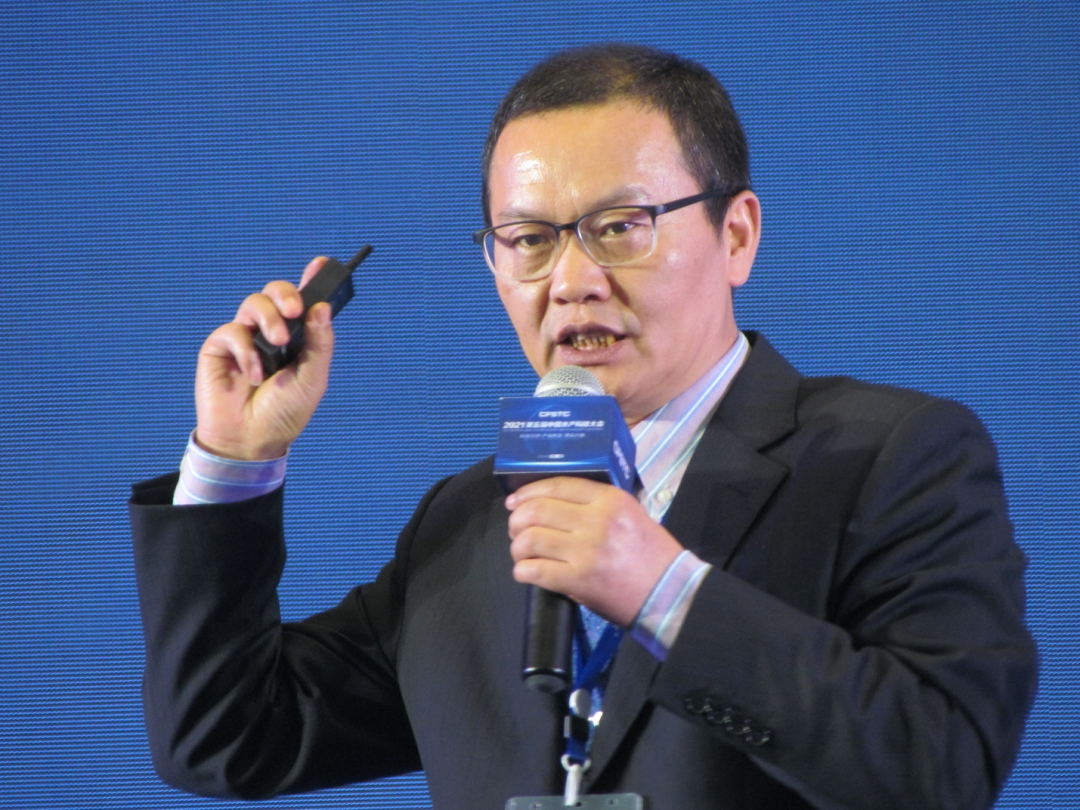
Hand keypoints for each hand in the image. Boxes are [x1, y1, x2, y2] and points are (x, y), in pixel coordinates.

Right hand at [193, 257, 334, 459]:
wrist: (252, 440)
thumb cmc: (285, 412)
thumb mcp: (312, 378)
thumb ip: (319, 343)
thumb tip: (322, 307)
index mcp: (298, 337)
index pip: (305, 302)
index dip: (312, 280)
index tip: (322, 263)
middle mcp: (271, 332)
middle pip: (276, 293)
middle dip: (286, 294)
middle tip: (295, 311)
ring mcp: (245, 337)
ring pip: (254, 303)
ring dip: (268, 318)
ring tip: (278, 343)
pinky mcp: (220, 347)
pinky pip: (233, 331)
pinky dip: (246, 351)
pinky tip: (254, 374)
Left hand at [506, 477, 683, 625]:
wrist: (669, 593)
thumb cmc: (652, 554)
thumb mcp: (632, 514)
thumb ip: (599, 505)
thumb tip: (557, 503)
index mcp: (610, 500)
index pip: (558, 485)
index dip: (529, 492)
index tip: (516, 501)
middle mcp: (595, 521)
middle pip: (537, 510)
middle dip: (517, 520)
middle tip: (516, 529)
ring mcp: (584, 551)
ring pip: (530, 539)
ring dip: (518, 547)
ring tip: (522, 553)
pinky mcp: (578, 581)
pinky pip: (535, 570)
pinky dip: (523, 571)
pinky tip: (527, 572)